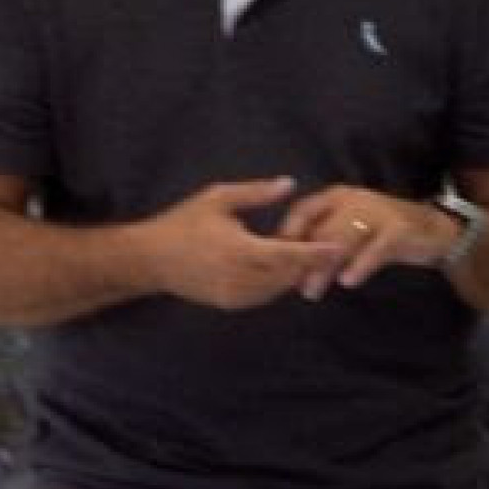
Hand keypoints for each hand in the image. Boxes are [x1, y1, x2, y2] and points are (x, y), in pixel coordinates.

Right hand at [139, 176, 342, 311]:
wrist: (150, 259)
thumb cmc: (183, 223)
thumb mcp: (217, 198)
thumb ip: (255, 193)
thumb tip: (290, 184)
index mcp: (240, 249)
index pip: (288, 253)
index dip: (315, 252)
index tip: (338, 246)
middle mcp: (240, 277)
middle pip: (288, 276)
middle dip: (309, 266)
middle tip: (330, 251)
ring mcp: (234, 295)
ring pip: (277, 289)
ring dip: (294, 276)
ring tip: (311, 261)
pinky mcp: (229, 304)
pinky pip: (263, 297)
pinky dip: (277, 285)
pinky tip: (284, 272)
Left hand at [278, 185, 462, 298]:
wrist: (435, 231)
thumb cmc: (384, 234)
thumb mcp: (351, 233)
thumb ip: (324, 243)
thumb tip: (290, 268)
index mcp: (338, 197)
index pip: (303, 210)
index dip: (286, 234)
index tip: (274, 260)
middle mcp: (355, 200)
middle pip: (320, 229)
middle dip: (302, 259)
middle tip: (290, 285)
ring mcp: (378, 213)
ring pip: (343, 240)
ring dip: (325, 268)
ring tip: (311, 292)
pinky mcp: (398, 230)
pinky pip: (375, 249)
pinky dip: (361, 265)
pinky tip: (348, 283)